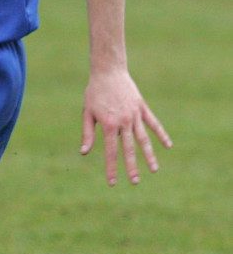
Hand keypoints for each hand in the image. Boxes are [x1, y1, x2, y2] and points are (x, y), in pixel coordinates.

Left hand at [80, 68, 171, 185]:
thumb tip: (84, 152)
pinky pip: (154, 123)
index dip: (112, 168)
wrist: (108, 71)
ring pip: (144, 139)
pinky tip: (168, 146)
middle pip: (129, 149)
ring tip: (155, 170)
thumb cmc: (95, 92)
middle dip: (132, 167)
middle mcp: (123, 122)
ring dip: (150, 156)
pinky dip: (161, 134)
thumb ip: (88, 133)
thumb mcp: (87, 113)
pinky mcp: (142, 108)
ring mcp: (134, 115)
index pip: (111, 151)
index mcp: (108, 124)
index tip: (113, 182)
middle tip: (135, 182)